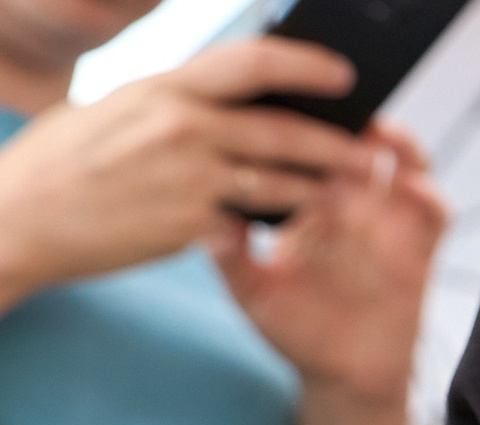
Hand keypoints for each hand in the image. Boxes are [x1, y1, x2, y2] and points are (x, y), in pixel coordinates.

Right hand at [0, 40, 363, 311]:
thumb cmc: (64, 162)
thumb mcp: (117, 109)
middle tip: (369, 151)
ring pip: (280, 183)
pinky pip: (251, 225)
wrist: (20, 219)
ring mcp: (188, 180)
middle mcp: (182, 128)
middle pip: (284, 130)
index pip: (252, 63)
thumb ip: (175, 103)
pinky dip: (274, 227)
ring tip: (348, 194)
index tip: (343, 74)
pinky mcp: (190, 227)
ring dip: (320, 190)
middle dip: (336, 142)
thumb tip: (226, 97)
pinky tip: (292, 231)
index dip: (307, 65)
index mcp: (165, 88)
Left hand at [212, 121, 446, 403]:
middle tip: (341, 109)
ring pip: (402, 163)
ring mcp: (389, 225)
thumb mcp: (252, 291)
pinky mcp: (420, 252)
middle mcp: (351, 205)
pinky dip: (429, 195)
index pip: (307, 149)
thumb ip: (232, 255)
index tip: (287, 105)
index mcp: (306, 204)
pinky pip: (435, 213)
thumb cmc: (295, 331)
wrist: (343, 378)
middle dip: (352, 119)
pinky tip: (413, 189)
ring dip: (397, 145)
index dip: (302, 122)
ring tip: (382, 138)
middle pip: (357, 142)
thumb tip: (211, 217)